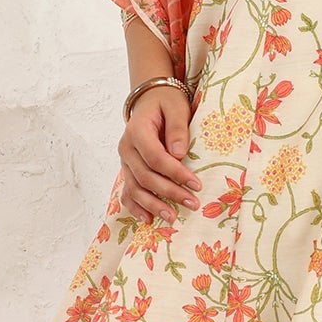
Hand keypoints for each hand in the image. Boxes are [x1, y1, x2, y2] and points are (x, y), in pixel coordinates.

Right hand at [117, 84, 200, 220]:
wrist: (150, 101)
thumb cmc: (166, 104)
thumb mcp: (176, 107)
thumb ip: (178, 128)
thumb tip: (179, 153)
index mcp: (137, 131)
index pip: (155, 158)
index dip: (175, 173)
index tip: (196, 184)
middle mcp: (126, 148)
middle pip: (145, 176)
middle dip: (169, 192)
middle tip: (192, 203)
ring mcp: (125, 161)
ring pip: (135, 188)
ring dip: (153, 205)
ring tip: (172, 218)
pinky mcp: (128, 170)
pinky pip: (127, 192)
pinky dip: (136, 207)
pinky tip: (148, 220)